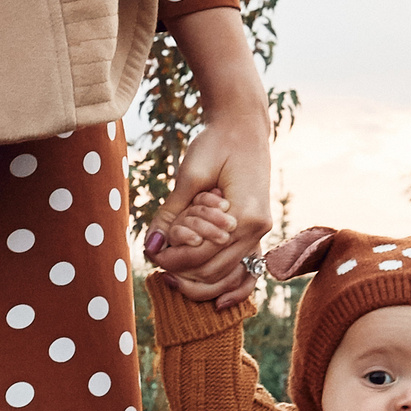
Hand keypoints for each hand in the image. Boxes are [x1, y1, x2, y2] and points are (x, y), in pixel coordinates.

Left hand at [147, 8, 273, 307]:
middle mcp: (258, 228)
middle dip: (184, 272)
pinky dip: (222, 276)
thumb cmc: (216, 143)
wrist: (243, 125)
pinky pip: (241, 264)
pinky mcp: (256, 229)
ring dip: (199, 277)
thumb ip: (171, 214)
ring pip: (229, 274)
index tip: (151, 256)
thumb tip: (150, 245)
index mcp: (246, 214)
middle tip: (157, 265)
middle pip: (216, 271)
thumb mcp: (189, 176)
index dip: (175, 260)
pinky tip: (205, 285)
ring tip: (171, 270)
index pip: (205, 255)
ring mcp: (261, 230)